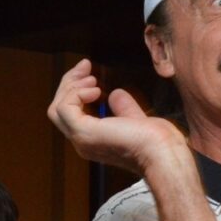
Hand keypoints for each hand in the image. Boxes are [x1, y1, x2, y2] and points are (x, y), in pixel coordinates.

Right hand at [47, 59, 187, 175]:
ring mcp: (82, 139)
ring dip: (71, 87)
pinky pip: (64, 109)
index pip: (71, 114)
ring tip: (91, 78)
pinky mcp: (84, 133)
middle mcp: (83, 143)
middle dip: (70, 84)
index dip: (77, 91)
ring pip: (57, 109)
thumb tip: (116, 94)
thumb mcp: (137, 119)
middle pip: (59, 110)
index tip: (90, 73)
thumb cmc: (158, 141)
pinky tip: (95, 90)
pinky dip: (75, 94)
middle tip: (85, 67)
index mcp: (94, 141)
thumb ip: (125, 109)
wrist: (163, 153)